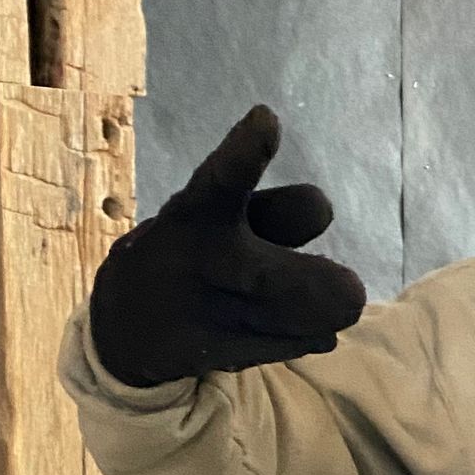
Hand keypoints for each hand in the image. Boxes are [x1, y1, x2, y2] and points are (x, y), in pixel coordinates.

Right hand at [87, 105, 365, 385]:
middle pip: (298, 284)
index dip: (244, 151)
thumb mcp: (220, 216)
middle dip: (334, 289)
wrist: (128, 328)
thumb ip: (278, 211)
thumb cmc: (191, 251)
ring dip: (323, 313)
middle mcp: (204, 260)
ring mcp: (213, 313)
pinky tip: (290, 327)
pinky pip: (300, 343)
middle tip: (347, 289)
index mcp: (197, 212)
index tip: (265, 120)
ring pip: (309, 320)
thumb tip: (321, 212)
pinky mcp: (223, 354)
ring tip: (308, 307)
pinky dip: (308, 335)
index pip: (221, 178)